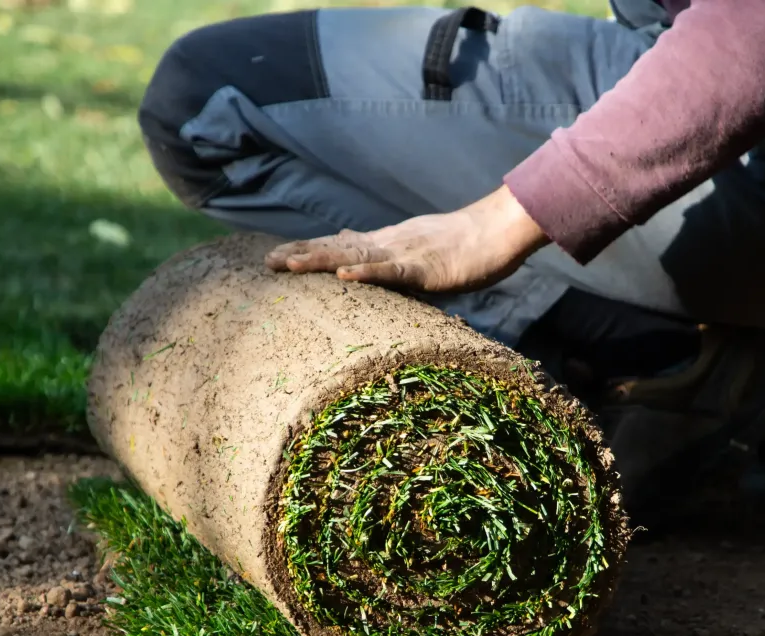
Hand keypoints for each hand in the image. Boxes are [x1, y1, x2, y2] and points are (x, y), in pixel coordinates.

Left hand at [264, 185, 549, 293]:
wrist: (497, 230)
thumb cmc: (462, 244)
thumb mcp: (416, 247)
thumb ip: (385, 251)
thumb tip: (353, 249)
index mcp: (386, 242)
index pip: (339, 245)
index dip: (308, 249)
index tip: (277, 256)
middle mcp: (388, 244)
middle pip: (338, 248)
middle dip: (302, 255)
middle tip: (267, 263)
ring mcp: (405, 254)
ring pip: (356, 257)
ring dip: (322, 261)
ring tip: (292, 266)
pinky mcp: (424, 268)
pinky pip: (392, 272)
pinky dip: (367, 273)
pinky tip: (344, 275)